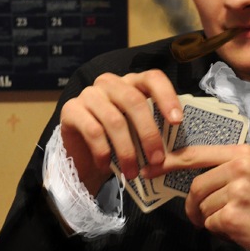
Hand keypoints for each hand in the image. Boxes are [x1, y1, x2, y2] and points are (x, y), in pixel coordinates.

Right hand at [60, 70, 182, 194]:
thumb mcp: (138, 131)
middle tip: (157, 159)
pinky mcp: (70, 109)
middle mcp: (110, 83)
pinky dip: (103, 153)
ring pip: (114, 120)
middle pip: (134, 101)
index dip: (166, 97)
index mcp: (132, 82)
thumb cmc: (117, 140)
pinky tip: (107, 168)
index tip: (177, 122)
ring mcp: (89, 94)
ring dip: (127, 150)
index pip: (152, 78)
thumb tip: (179, 144)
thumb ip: (155, 128)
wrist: (82, 155)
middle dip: (148, 133)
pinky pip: (93, 131)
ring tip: (133, 173)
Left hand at [145, 144, 249, 250]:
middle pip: (196, 186)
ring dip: (209, 218)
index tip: (150, 169)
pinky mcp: (233, 215)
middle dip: (195, 204)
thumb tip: (183, 172)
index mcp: (241, 153)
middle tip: (207, 215)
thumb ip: (221, 168)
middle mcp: (239, 168)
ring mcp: (237, 191)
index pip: (196, 154)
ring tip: (230, 218)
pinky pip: (209, 223)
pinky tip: (235, 228)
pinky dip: (217, 230)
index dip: (170, 162)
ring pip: (201, 206)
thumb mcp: (248, 172)